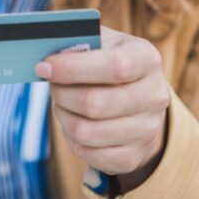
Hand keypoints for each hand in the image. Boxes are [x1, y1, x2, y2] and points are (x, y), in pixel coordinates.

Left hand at [36, 27, 169, 190]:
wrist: (138, 98)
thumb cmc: (107, 62)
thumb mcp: (100, 42)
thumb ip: (76, 41)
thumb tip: (44, 50)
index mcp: (146, 59)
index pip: (116, 66)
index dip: (74, 68)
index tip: (44, 66)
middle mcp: (154, 96)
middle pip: (95, 103)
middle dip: (62, 94)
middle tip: (51, 85)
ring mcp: (147, 129)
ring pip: (86, 132)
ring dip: (63, 116)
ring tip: (62, 103)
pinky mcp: (133, 157)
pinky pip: (89, 154)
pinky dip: (71, 138)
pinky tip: (74, 122)